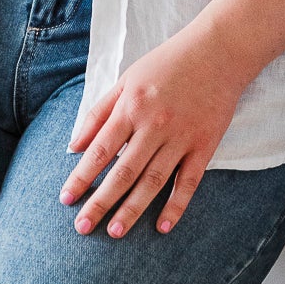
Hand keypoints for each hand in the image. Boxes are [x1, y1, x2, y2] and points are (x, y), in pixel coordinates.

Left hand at [60, 29, 242, 239]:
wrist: (219, 50)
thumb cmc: (168, 63)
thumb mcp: (127, 79)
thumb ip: (99, 112)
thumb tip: (73, 146)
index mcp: (132, 106)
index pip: (101, 150)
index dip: (81, 176)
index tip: (65, 199)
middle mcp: (155, 124)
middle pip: (123, 172)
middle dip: (100, 202)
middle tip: (82, 227)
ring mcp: (182, 137)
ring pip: (152, 182)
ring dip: (132, 210)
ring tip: (113, 233)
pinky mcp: (205, 145)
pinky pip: (188, 182)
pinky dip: (176, 206)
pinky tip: (162, 227)